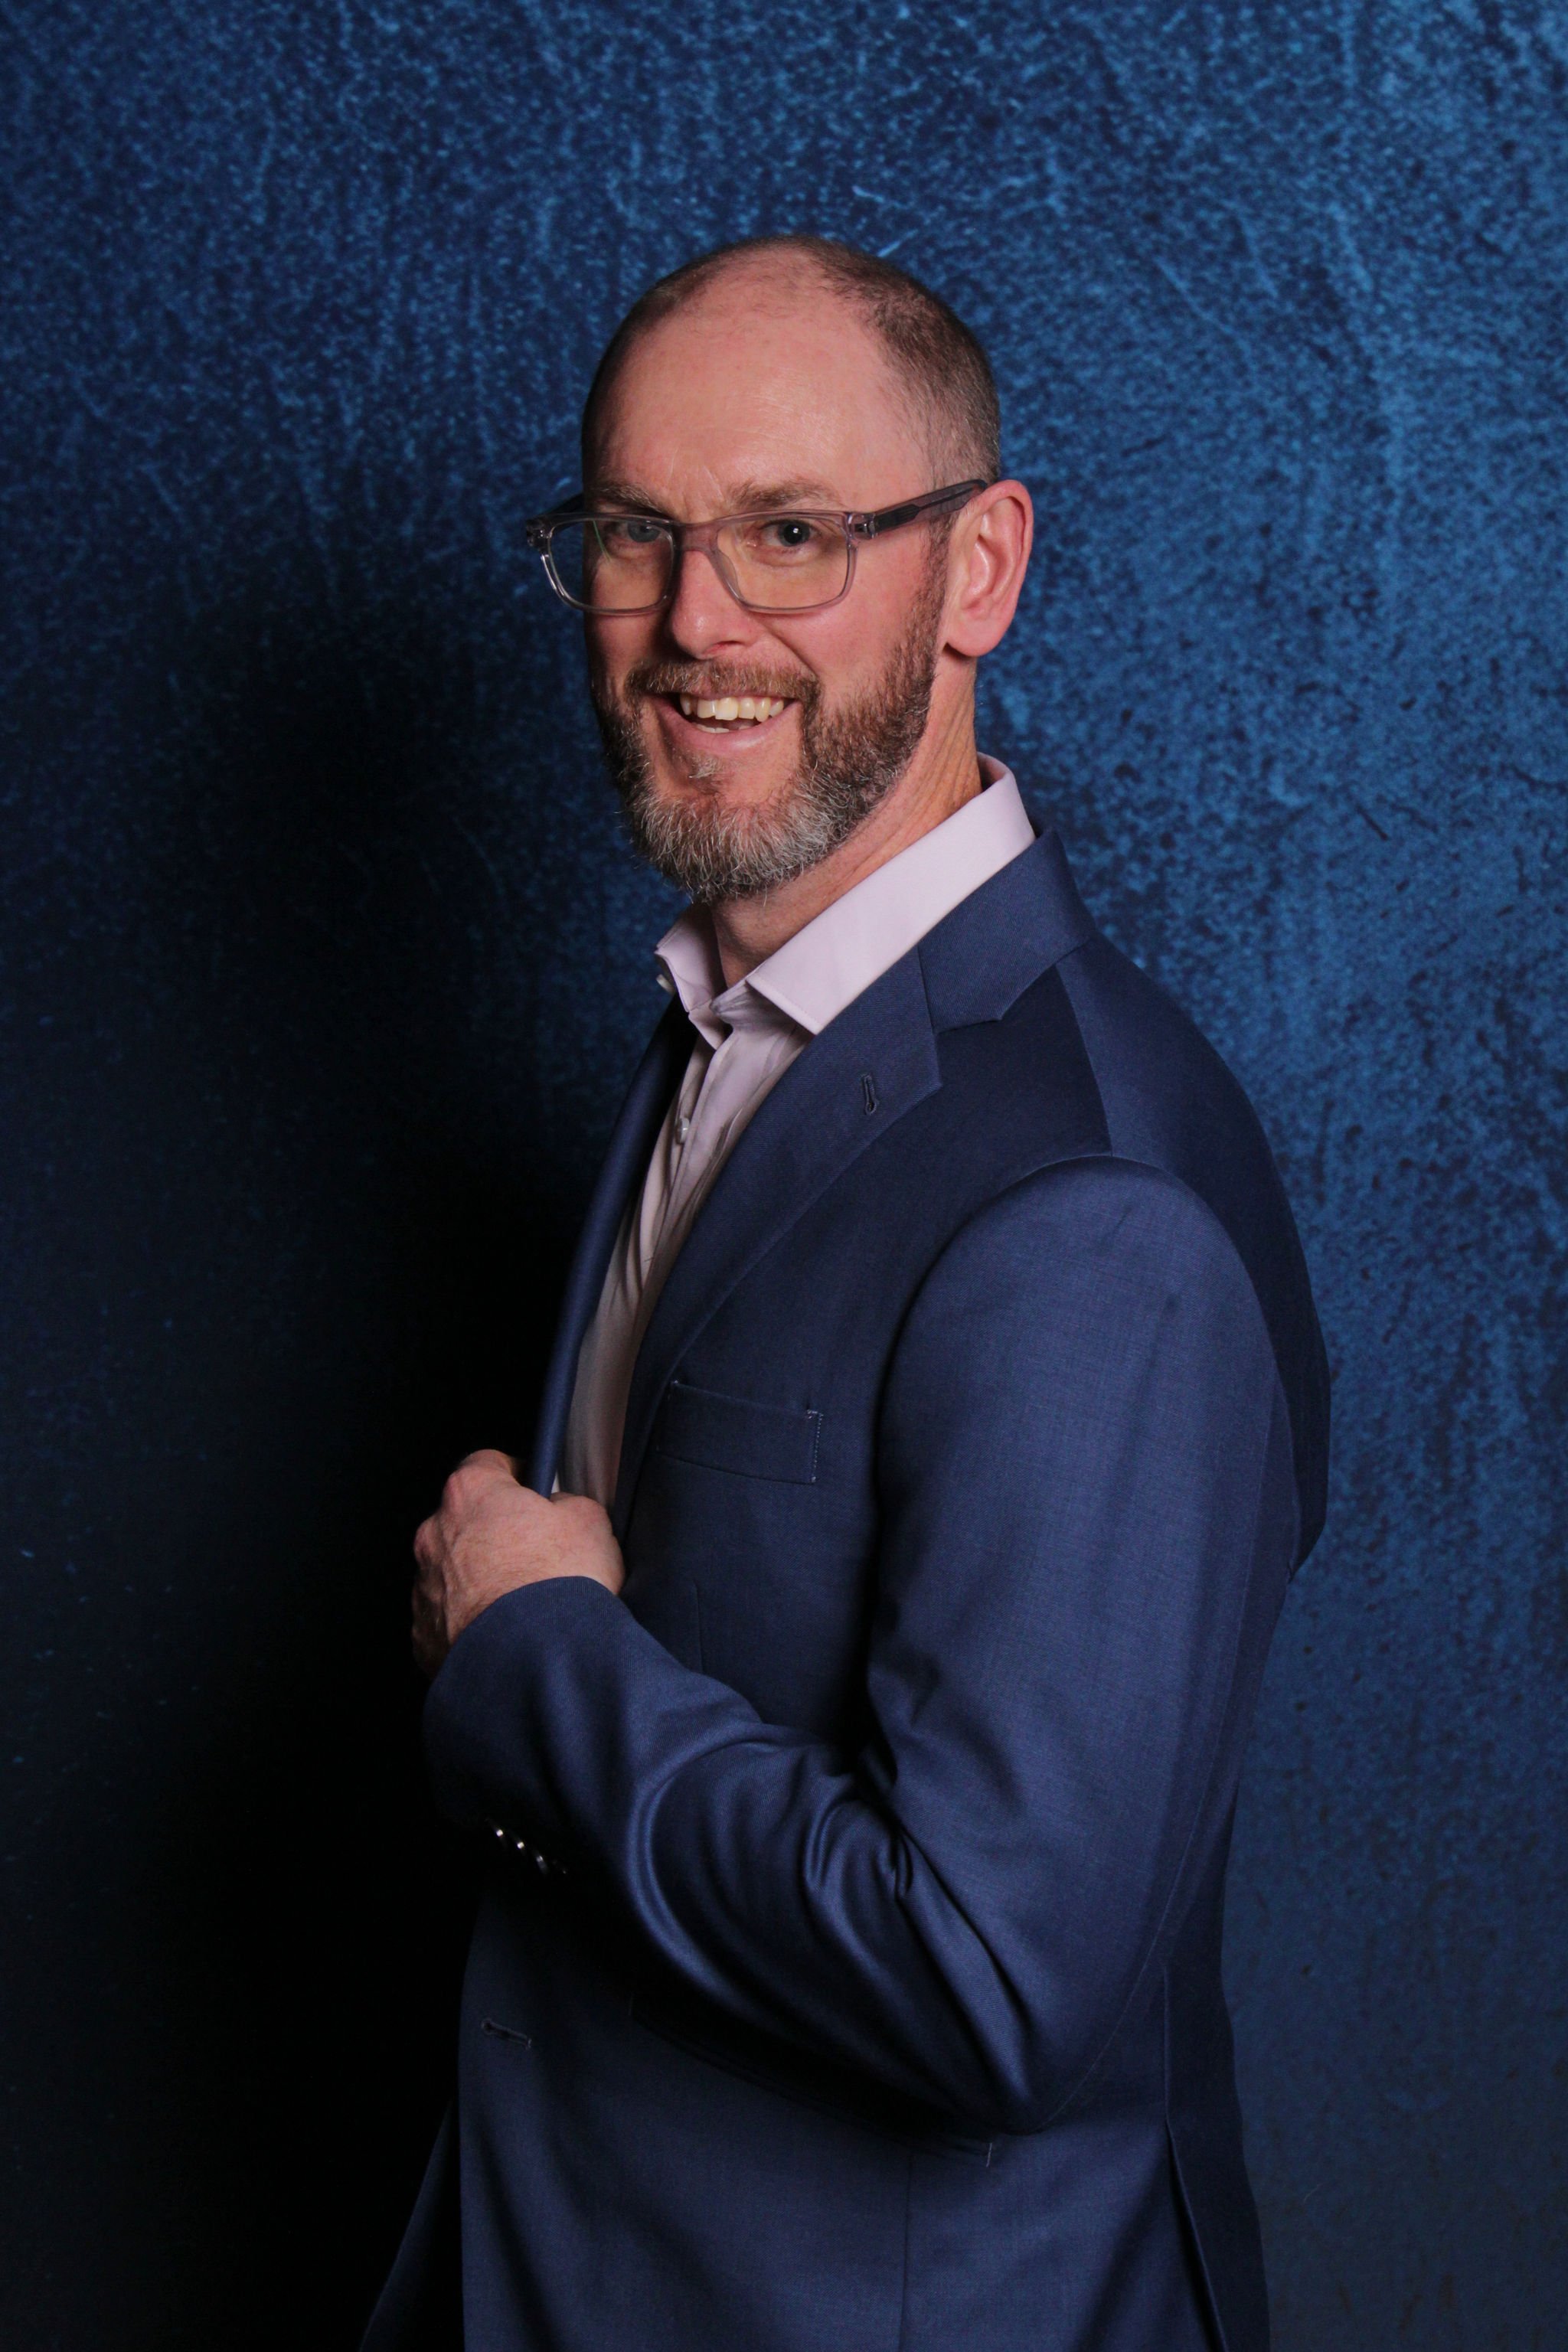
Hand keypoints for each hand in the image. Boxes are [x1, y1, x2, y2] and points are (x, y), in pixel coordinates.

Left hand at [411, 1448, 624, 1677]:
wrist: (538, 1663)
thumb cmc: (560, 1587)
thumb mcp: (590, 1521)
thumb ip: (566, 1504)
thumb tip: (558, 1511)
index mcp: (470, 1494)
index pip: (486, 1464)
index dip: (515, 1476)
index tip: (531, 1491)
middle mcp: (435, 1536)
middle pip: (465, 1522)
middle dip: (495, 1534)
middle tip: (535, 1555)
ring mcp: (424, 1589)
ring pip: (453, 1574)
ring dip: (480, 1581)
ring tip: (523, 1605)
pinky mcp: (424, 1638)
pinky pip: (448, 1621)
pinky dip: (471, 1624)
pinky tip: (507, 1635)